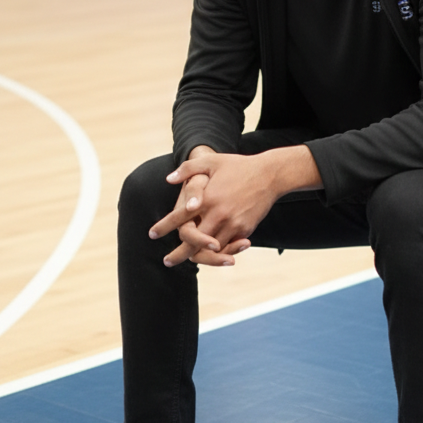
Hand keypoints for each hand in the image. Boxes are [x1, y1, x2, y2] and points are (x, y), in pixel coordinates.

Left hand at [149, 145, 319, 268]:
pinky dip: (218, 252)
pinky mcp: (245, 230)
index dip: (163, 227)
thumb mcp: (211, 162)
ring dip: (199, 256)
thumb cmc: (238, 166)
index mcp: (206, 199)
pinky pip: (228, 248)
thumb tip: (168, 179)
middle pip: (193, 243)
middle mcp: (218, 215)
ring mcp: (233, 224)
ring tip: (189, 259)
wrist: (269, 174)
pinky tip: (210, 253)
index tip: (152, 234)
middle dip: (178, 254)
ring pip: (211, 250)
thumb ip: (187, 169)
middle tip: (167, 261)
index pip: (179, 218)